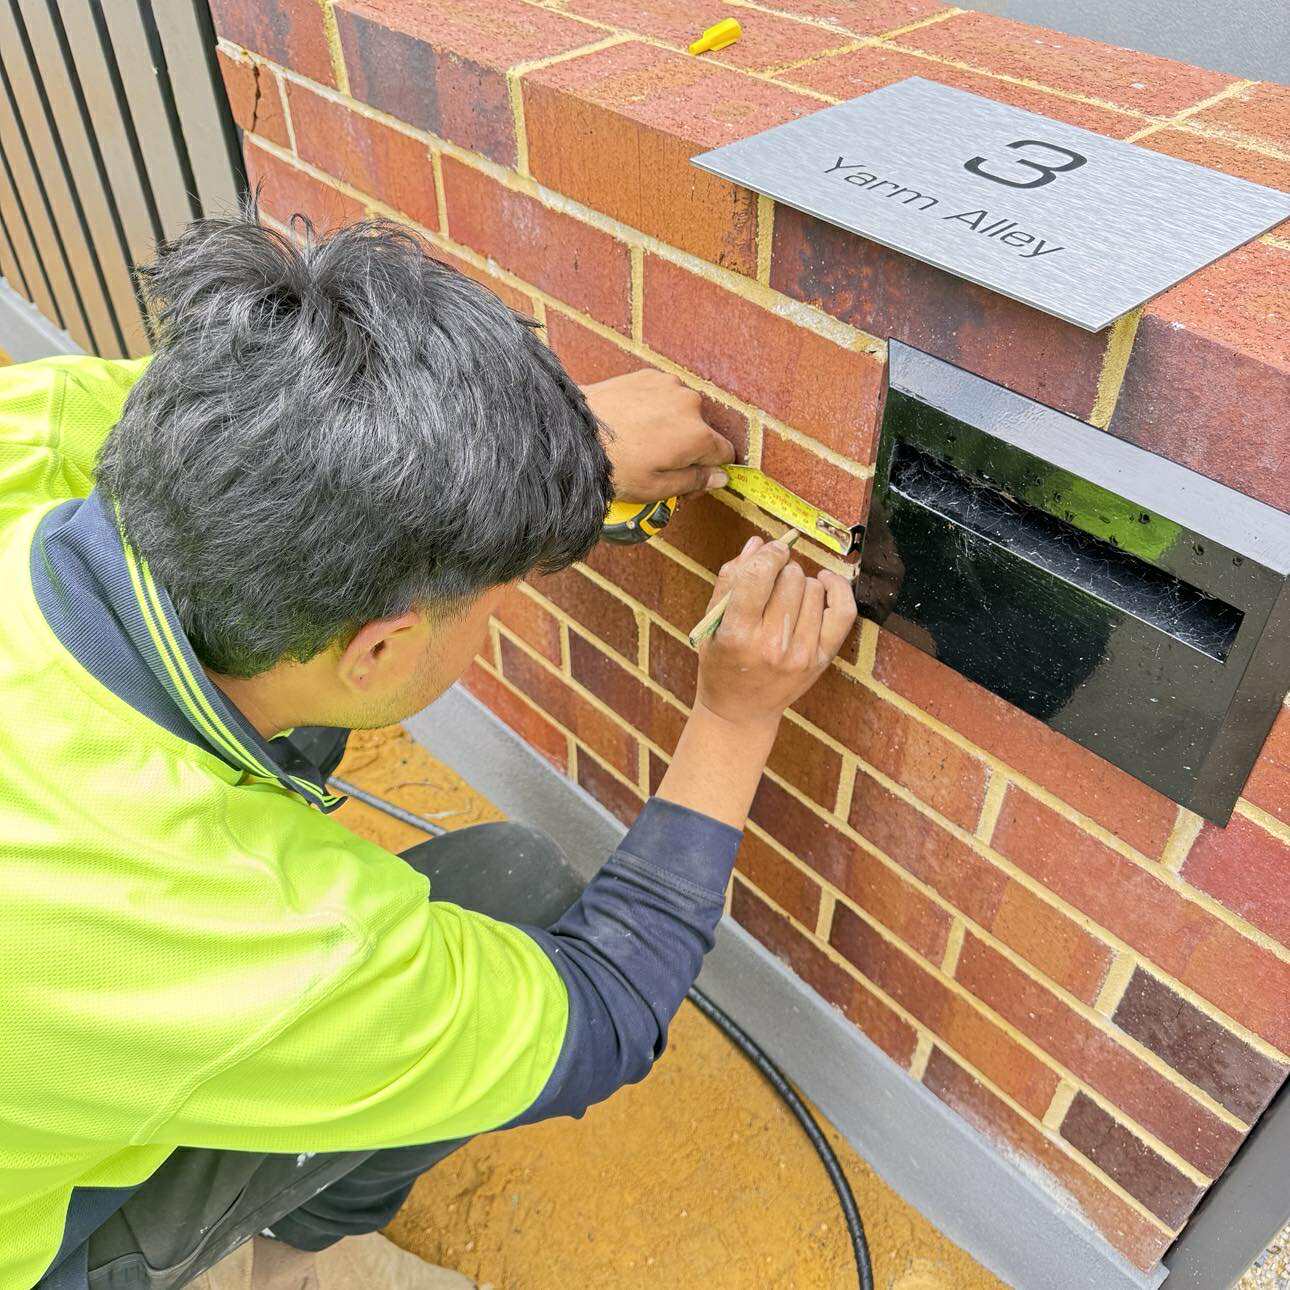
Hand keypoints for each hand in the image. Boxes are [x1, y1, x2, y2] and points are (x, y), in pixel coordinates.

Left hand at [583, 369, 734, 501]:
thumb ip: (695, 481)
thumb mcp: (657, 488)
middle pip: (703, 431)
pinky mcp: (649, 375)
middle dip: (689, 449)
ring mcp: (669, 385)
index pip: (724, 454)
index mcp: (698, 436)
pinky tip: (634, 423)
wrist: (574, 433)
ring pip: (683, 412)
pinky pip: (664, 395)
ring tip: (642, 443)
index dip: (710, 472)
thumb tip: (722, 477)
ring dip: (672, 426)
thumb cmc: (614, 465)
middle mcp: (690, 404)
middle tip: (659, 465)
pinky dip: (656, 409)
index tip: (690, 481)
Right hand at [695, 537, 856, 729]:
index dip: (768, 553)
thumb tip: (757, 543)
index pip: (759, 576)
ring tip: (786, 596)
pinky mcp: (821, 658)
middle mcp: (772, 645)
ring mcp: (801, 654)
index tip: (770, 550)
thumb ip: (730, 580)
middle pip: (790, 578)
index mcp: (737, 635)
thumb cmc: (721, 664)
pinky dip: (837, 589)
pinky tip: (824, 582)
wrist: (741, 712)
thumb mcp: (711, 623)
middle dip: (782, 570)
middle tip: (772, 582)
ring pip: (813, 588)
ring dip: (801, 582)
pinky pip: (843, 611)